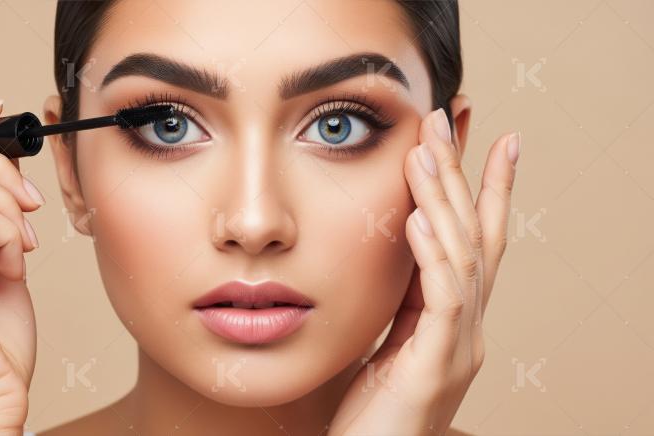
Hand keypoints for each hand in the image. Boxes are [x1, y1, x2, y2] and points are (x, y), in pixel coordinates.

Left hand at [328, 109, 519, 434]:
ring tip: (425, 152)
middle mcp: (468, 330)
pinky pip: (442, 301)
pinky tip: (416, 220)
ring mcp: (459, 349)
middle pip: (476, 237)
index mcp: (455, 321)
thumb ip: (401, 298)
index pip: (477, 242)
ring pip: (464, 259)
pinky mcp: (436, 368)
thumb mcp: (388, 340)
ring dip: (443, 202)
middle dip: (463, 176)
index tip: (490, 138)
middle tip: (449, 119)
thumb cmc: (371, 411)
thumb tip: (396, 244)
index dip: (487, 189)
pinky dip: (432, 257)